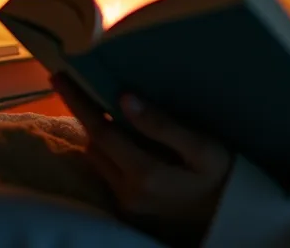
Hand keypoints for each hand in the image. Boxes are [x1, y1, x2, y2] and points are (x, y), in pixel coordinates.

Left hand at [50, 74, 233, 245]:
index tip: (60, 77)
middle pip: (94, 145)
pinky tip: (122, 134)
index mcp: (145, 174)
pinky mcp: (128, 205)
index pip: (101, 132)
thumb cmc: (221, 174)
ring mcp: (126, 202)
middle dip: (87, 115)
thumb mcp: (201, 146)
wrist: (229, 213)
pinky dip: (108, 149)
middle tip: (82, 84)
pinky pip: (106, 171)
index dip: (79, 103)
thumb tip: (124, 98)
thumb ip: (162, 125)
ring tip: (107, 107)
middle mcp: (128, 191)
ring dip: (98, 133)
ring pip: (97, 159)